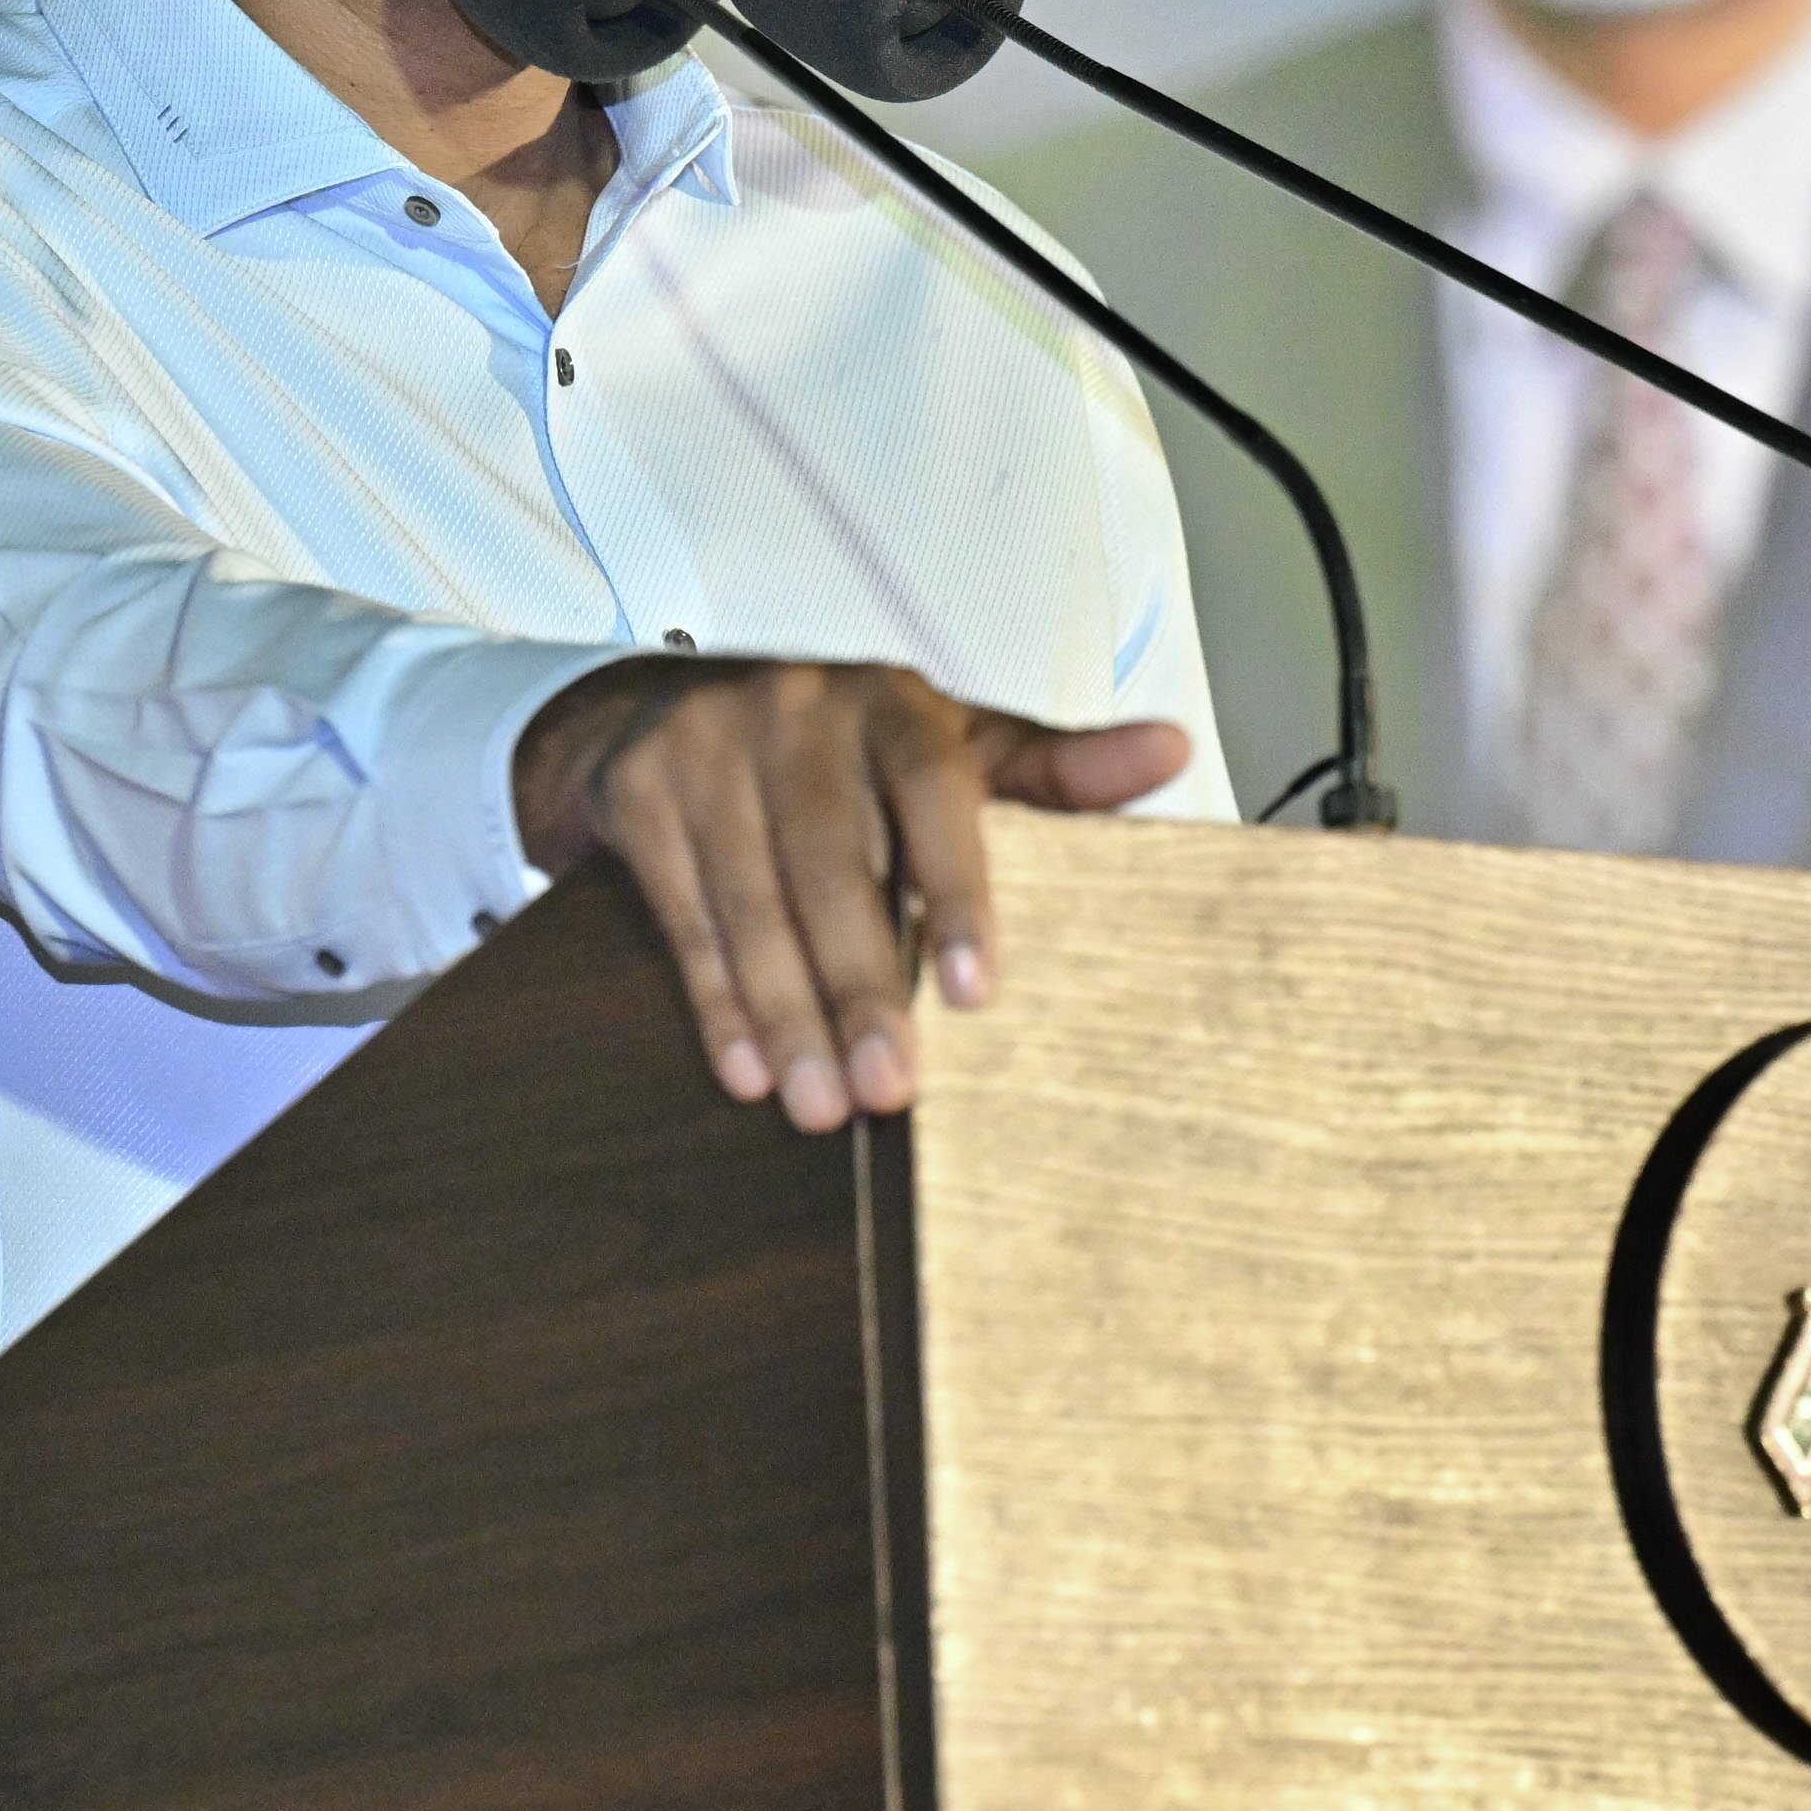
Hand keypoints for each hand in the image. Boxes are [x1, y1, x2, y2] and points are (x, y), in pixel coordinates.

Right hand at [511, 657, 1193, 1132]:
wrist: (656, 710)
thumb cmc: (838, 752)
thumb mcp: (950, 746)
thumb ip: (1054, 770)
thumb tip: (1171, 749)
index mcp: (893, 704)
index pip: (935, 791)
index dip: (958, 892)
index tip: (979, 994)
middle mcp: (798, 711)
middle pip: (833, 862)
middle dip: (861, 986)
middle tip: (893, 1091)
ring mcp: (708, 746)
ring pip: (752, 899)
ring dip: (787, 1014)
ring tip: (822, 1106)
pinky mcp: (639, 792)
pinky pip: (682, 913)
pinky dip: (714, 1000)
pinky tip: (745, 1069)